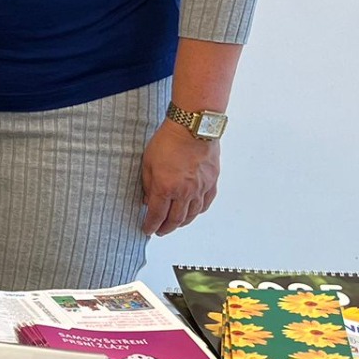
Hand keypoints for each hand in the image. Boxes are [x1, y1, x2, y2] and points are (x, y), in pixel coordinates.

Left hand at [140, 122, 219, 236]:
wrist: (193, 127)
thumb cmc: (168, 141)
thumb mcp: (148, 163)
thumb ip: (148, 185)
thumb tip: (147, 200)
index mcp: (166, 188)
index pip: (157, 214)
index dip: (151, 225)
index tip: (147, 230)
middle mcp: (185, 192)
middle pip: (175, 219)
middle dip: (166, 228)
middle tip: (160, 231)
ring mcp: (200, 188)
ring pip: (192, 214)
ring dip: (182, 222)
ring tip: (175, 225)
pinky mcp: (211, 181)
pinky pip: (206, 203)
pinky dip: (198, 211)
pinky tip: (193, 212)